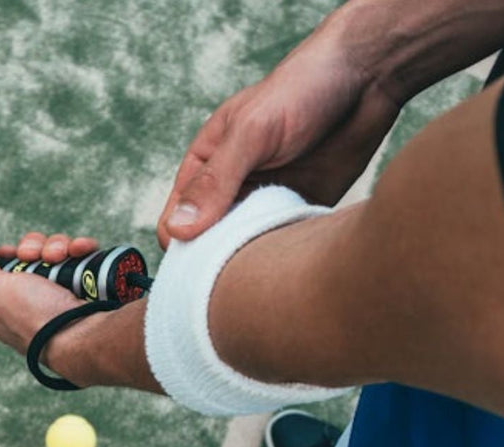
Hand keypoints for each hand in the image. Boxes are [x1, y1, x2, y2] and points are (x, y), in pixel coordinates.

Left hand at [0, 228, 97, 354]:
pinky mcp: (88, 285)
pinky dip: (81, 249)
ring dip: (59, 246)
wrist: (83, 335)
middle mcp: (38, 300)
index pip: (7, 269)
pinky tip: (80, 251)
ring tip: (62, 257)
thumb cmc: (36, 321)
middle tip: (37, 257)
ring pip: (58, 252)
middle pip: (33, 256)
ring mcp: (65, 293)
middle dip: (36, 248)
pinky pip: (83, 257)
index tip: (16, 254)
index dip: (12, 256)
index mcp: (11, 306)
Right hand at [157, 14, 400, 247]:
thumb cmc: (300, 91)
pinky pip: (279, 246)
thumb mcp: (250, 133)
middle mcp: (230, 190)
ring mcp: (264, 204)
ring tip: (264, 264)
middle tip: (235, 272)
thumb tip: (177, 229)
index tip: (199, 264)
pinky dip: (281, 256)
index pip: (175, 221)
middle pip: (207, 243)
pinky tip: (290, 256)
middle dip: (215, 263)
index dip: (180, 247)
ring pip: (243, 250)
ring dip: (249, 263)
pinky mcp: (296, 213)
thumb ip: (215, 181)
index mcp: (205, 168)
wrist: (366, 80)